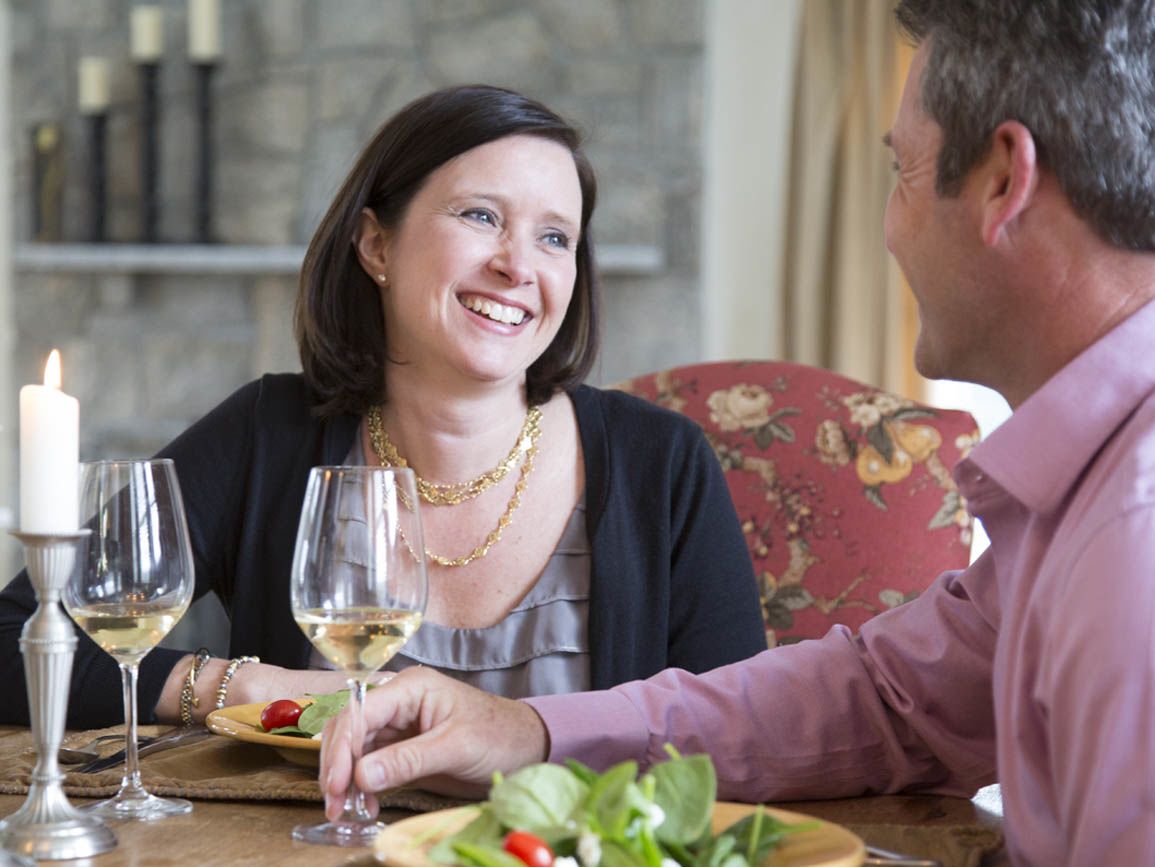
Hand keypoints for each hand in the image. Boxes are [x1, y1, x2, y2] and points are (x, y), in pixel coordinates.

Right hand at [319, 667, 548, 818]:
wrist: (524, 747)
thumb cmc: (499, 735)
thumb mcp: (456, 747)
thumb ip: (409, 759)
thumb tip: (362, 776)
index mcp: (411, 687)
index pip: (361, 712)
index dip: (342, 748)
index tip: (337, 783)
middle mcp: (398, 702)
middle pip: (349, 729)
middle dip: (337, 766)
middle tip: (335, 803)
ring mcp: (398, 725)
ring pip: (354, 748)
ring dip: (346, 778)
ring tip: (347, 810)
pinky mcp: (402, 748)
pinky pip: (370, 764)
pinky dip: (363, 785)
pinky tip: (368, 804)